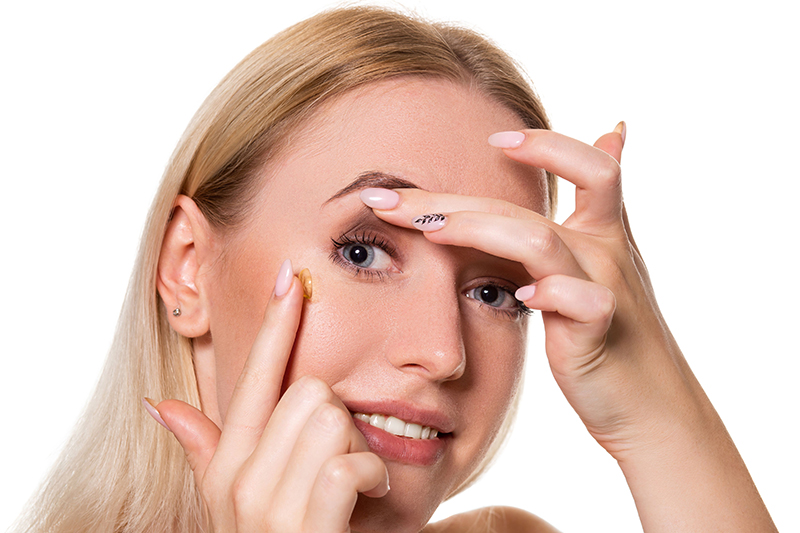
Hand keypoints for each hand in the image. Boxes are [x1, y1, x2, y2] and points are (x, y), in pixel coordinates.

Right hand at [144, 260, 388, 531]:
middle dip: (336, 422)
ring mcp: (267, 506)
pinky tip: (366, 499)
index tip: (291, 276)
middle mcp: (240, 478)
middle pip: (309, 391)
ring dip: (357, 450)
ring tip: (349, 485)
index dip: (275, 325)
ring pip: (331, 417)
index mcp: (227, 463)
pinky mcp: (305, 526)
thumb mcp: (231, 502)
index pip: (252, 375)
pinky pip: (350, 460)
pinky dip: (372, 477)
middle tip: (336, 463)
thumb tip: (161, 404)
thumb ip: (202, 450)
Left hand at [363, 125, 682, 453]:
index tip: (492, 138)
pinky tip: (519, 298)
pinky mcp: (598, 333)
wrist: (652, 402)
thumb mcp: (605, 259)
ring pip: (539, 241)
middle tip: (391, 199)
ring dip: (477, 230)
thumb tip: (615, 130)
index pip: (588, 166)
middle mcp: (605, 251)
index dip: (545, 145)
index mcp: (602, 232)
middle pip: (525, 207)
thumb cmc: (610, 332)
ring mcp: (604, 289)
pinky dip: (548, 295)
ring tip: (428, 231)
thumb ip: (592, 206)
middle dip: (452, 199)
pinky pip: (578, 302)